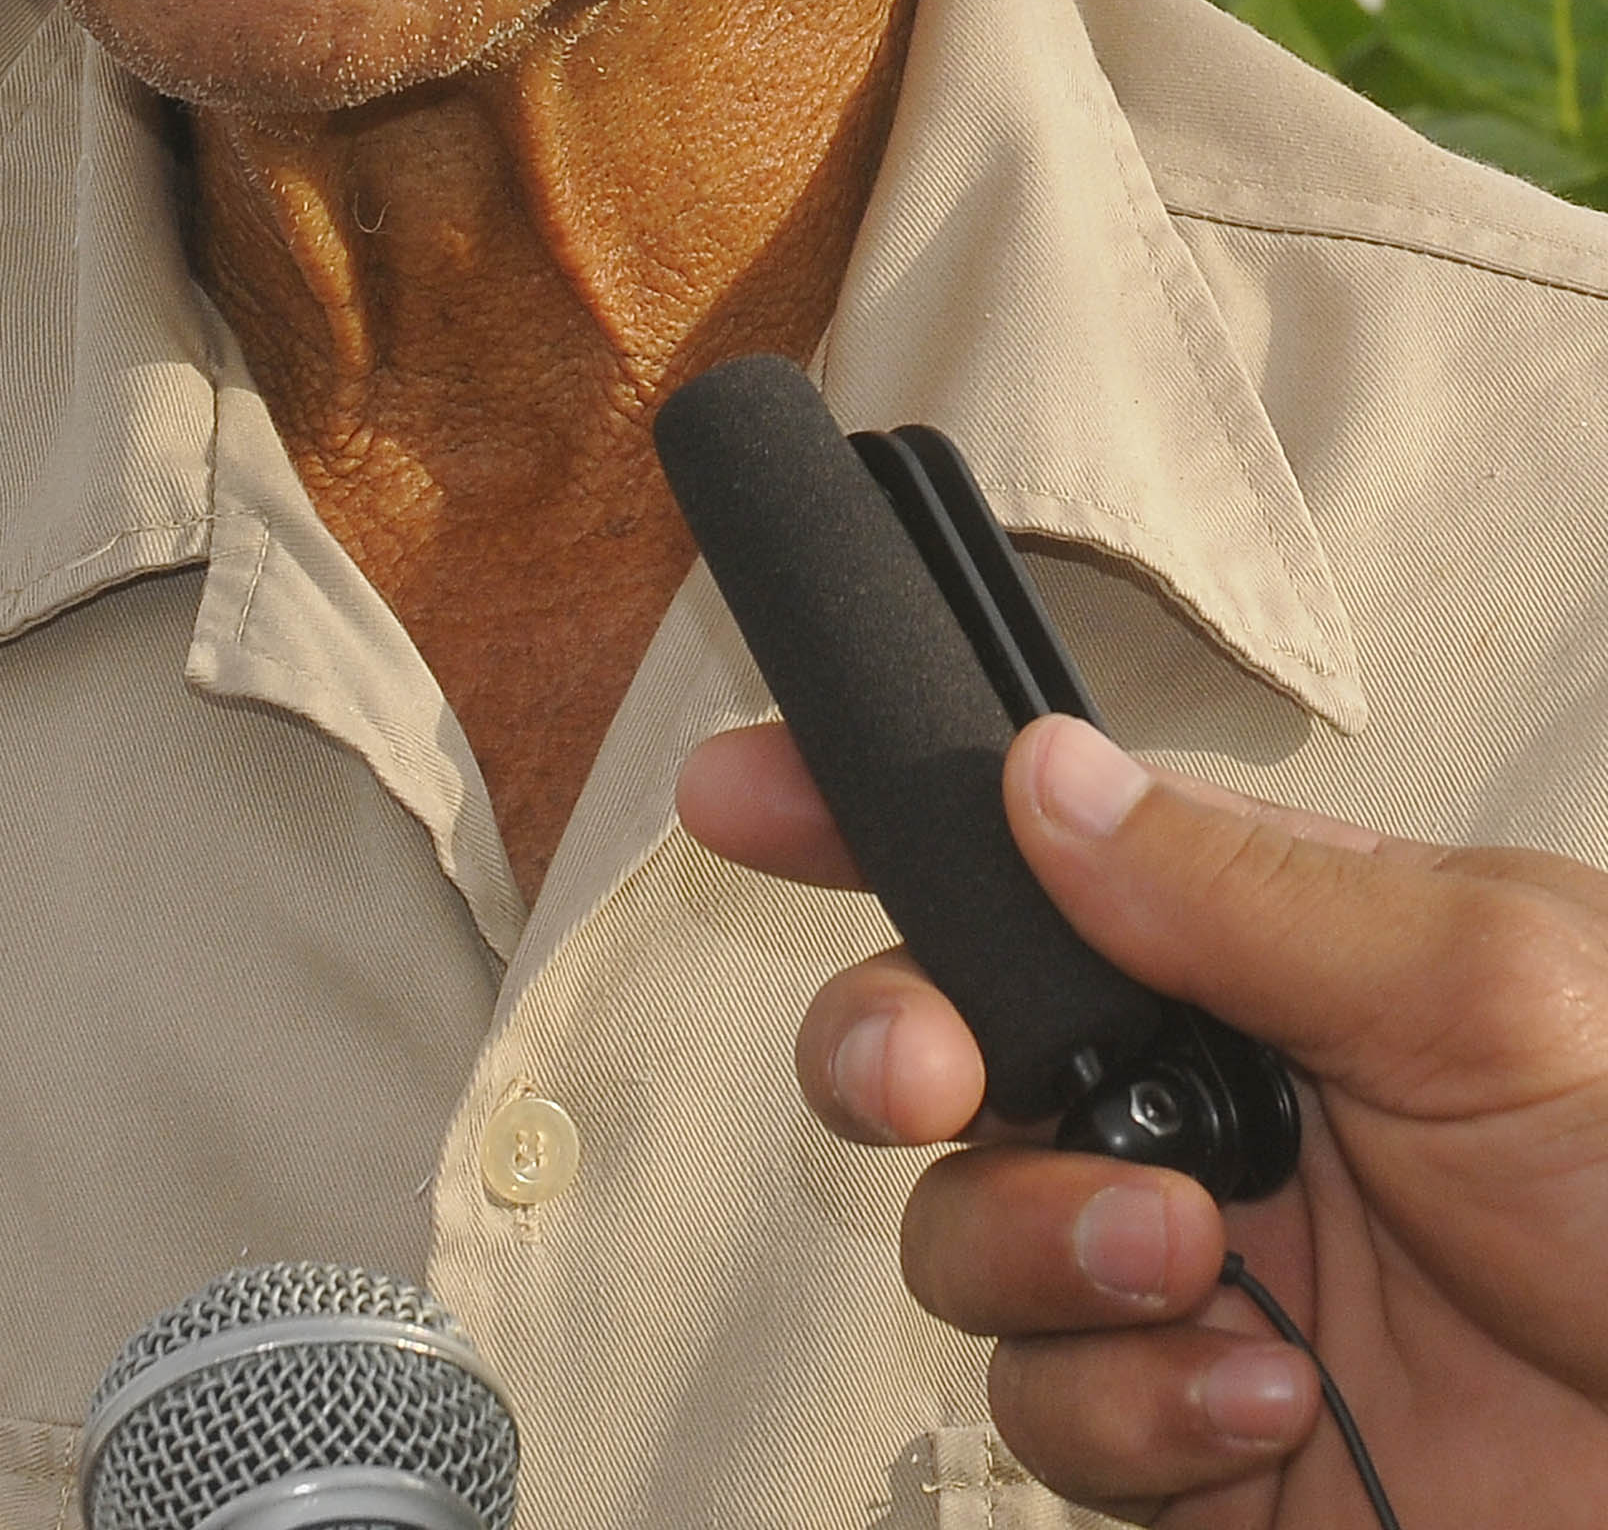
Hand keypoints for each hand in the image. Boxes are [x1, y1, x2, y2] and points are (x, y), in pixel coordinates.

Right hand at [678, 711, 1607, 1524]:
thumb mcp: (1493, 987)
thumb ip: (1246, 889)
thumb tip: (1041, 776)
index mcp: (1280, 952)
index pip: (1037, 847)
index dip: (873, 813)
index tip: (738, 795)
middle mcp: (1217, 1105)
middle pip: (944, 1044)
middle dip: (884, 1044)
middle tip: (922, 1074)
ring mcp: (1200, 1282)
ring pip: (966, 1242)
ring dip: (1038, 1242)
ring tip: (1191, 1263)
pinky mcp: (1206, 1456)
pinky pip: (1060, 1426)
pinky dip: (1135, 1410)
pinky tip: (1267, 1404)